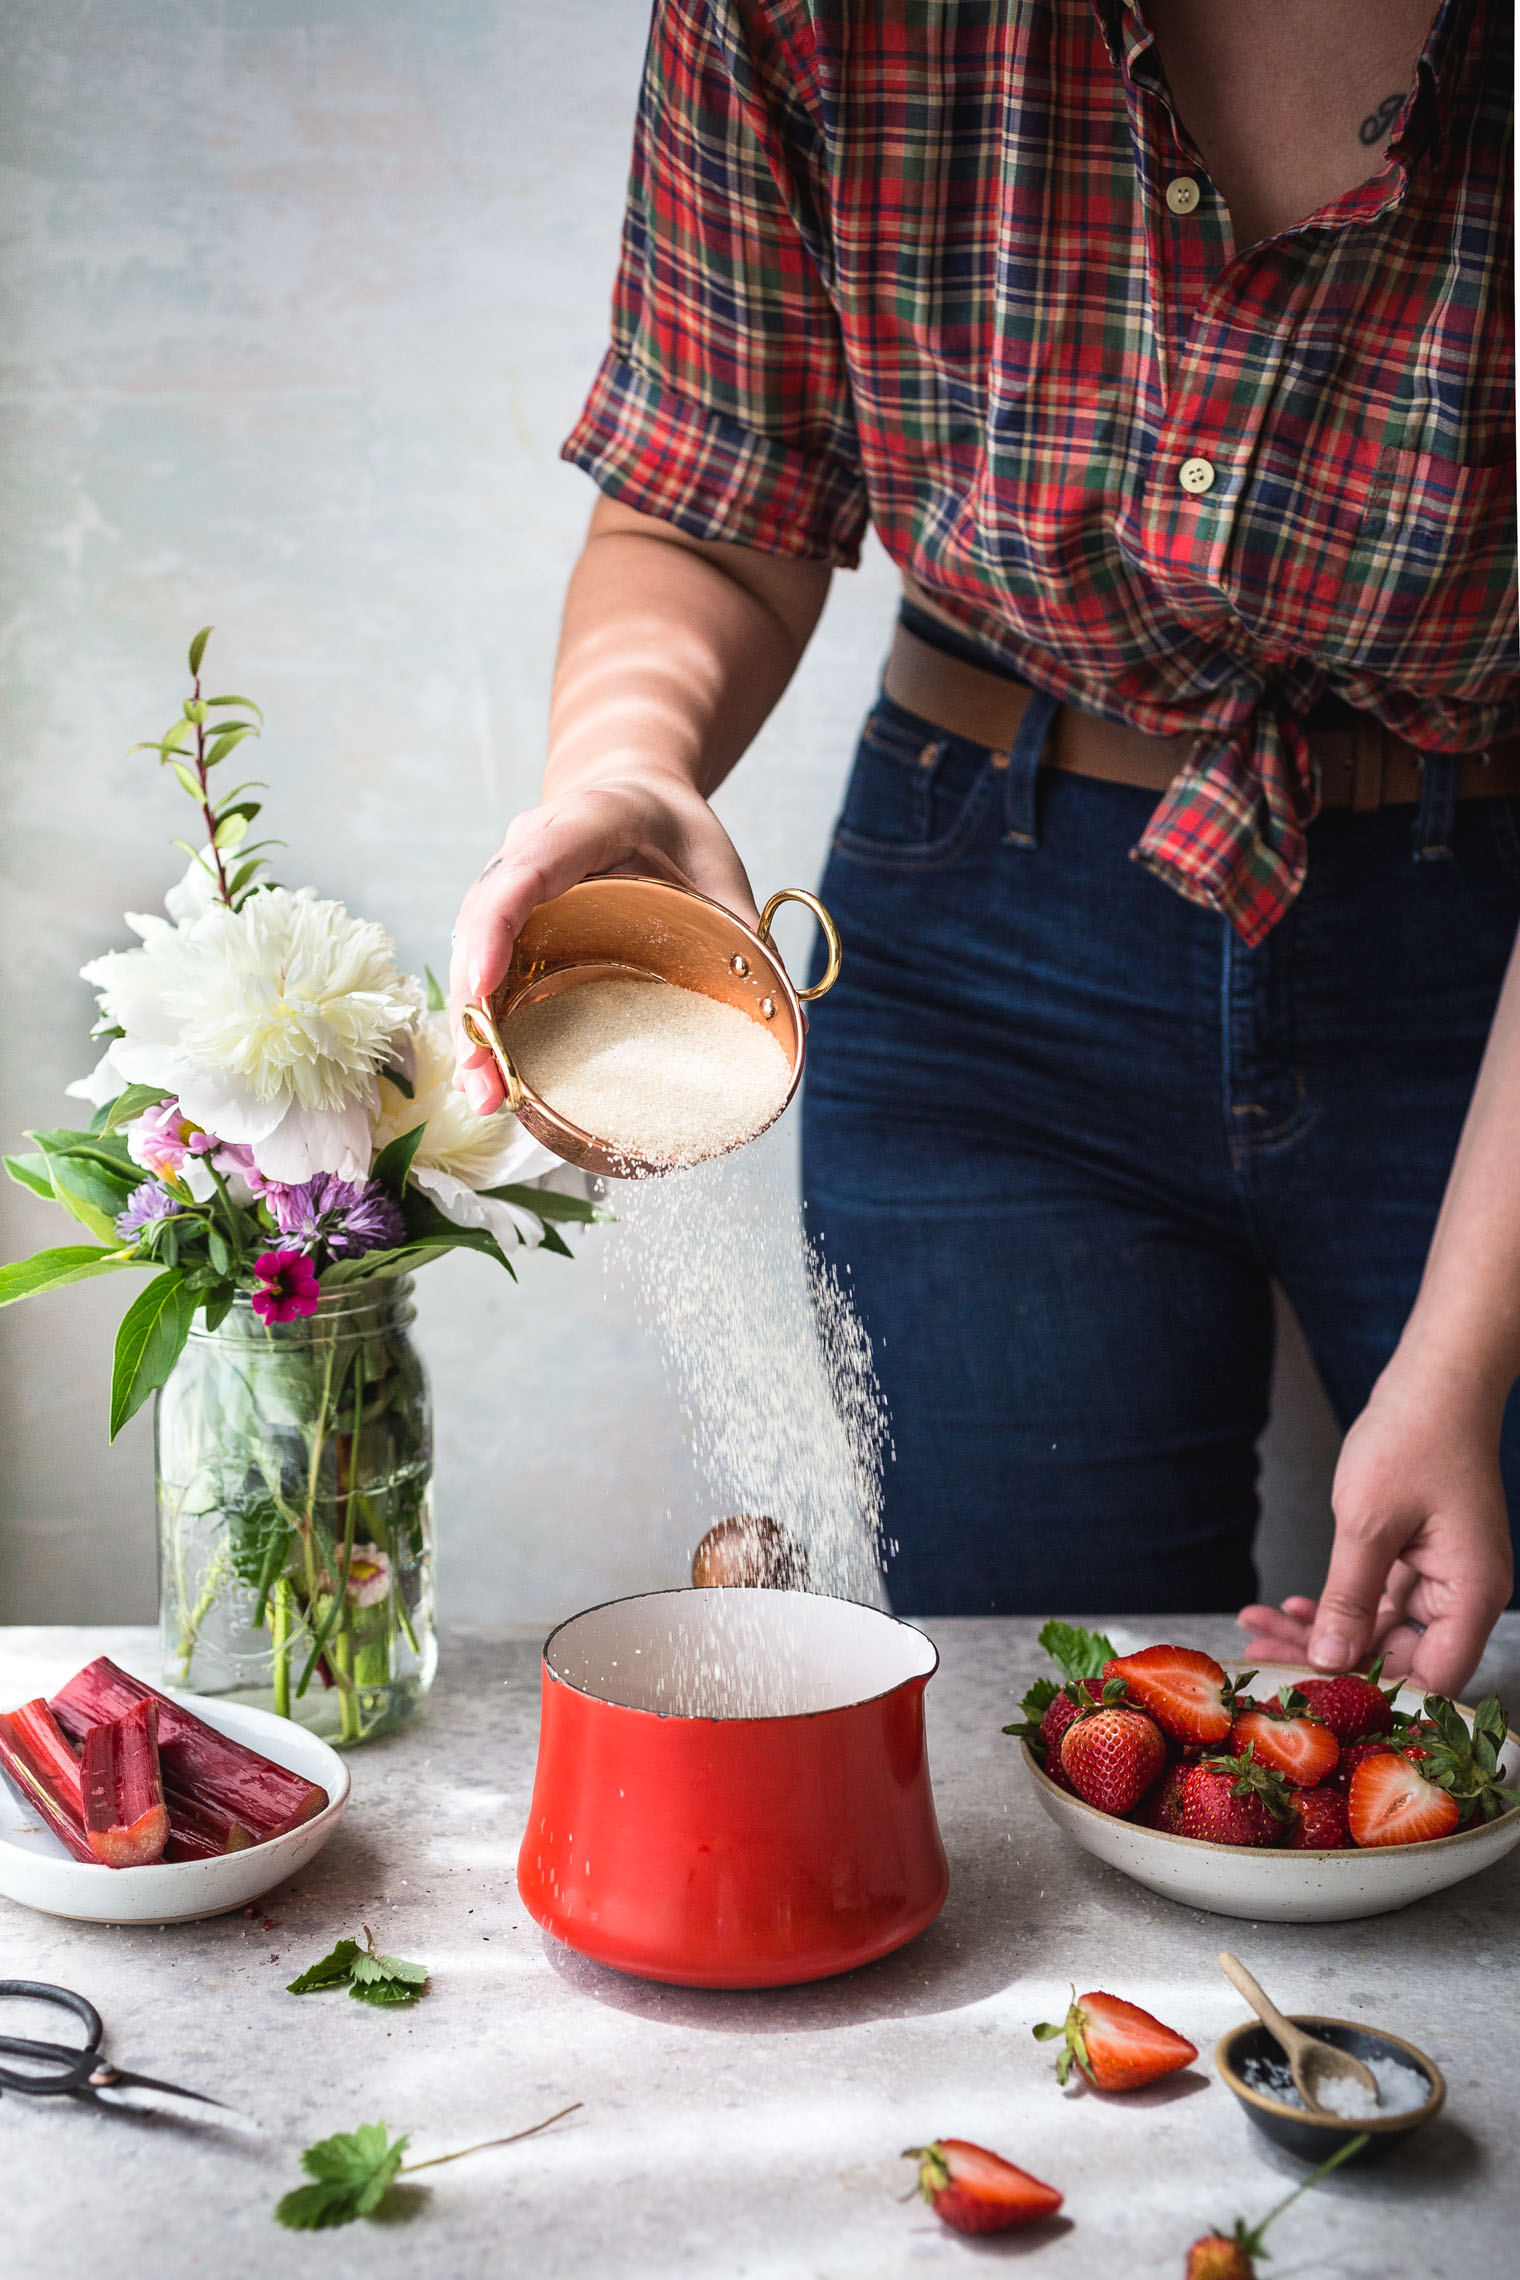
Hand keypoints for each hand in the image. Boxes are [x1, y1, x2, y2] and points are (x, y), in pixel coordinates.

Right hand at [447, 770, 756, 1113]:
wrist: (638, 793)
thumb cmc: (679, 832)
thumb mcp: (720, 871)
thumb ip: (749, 936)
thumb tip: (792, 1025)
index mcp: (586, 822)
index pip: (529, 869)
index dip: (498, 925)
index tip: (485, 985)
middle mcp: (530, 848)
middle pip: (482, 921)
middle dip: (474, 1001)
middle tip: (484, 1075)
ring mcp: (507, 881)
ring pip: (471, 948)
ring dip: (471, 1023)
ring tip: (484, 1092)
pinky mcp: (505, 916)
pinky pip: (482, 963)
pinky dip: (482, 1018)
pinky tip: (491, 1073)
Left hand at [1237, 1355, 1513, 1697]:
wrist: (1434, 1382)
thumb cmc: (1413, 1439)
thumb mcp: (1367, 1524)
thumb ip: (1348, 1599)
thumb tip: (1330, 1659)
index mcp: (1470, 1594)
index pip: (1433, 1680)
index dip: (1375, 1696)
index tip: (1310, 1695)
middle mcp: (1464, 1594)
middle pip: (1400, 1657)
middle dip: (1328, 1659)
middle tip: (1262, 1654)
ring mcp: (1443, 1578)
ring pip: (1382, 1630)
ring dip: (1322, 1630)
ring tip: (1258, 1627)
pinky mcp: (1422, 1560)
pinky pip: (1381, 1601)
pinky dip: (1338, 1603)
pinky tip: (1292, 1606)